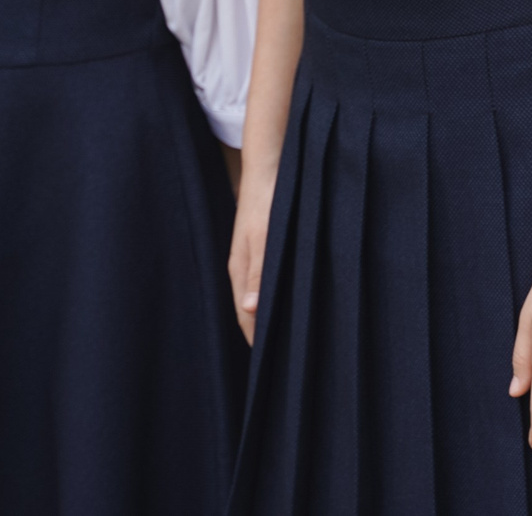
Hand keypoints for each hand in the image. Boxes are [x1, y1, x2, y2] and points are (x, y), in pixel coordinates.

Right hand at [229, 156, 276, 344]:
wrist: (269, 165)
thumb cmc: (268, 200)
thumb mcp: (266, 237)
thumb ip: (259, 272)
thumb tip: (252, 309)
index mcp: (241, 269)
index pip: (245, 316)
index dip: (256, 340)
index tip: (271, 365)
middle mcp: (244, 267)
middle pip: (251, 310)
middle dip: (263, 333)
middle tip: (284, 359)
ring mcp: (252, 256)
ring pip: (259, 295)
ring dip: (270, 315)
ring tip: (289, 337)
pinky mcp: (262, 246)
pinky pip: (266, 280)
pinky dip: (274, 296)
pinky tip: (290, 299)